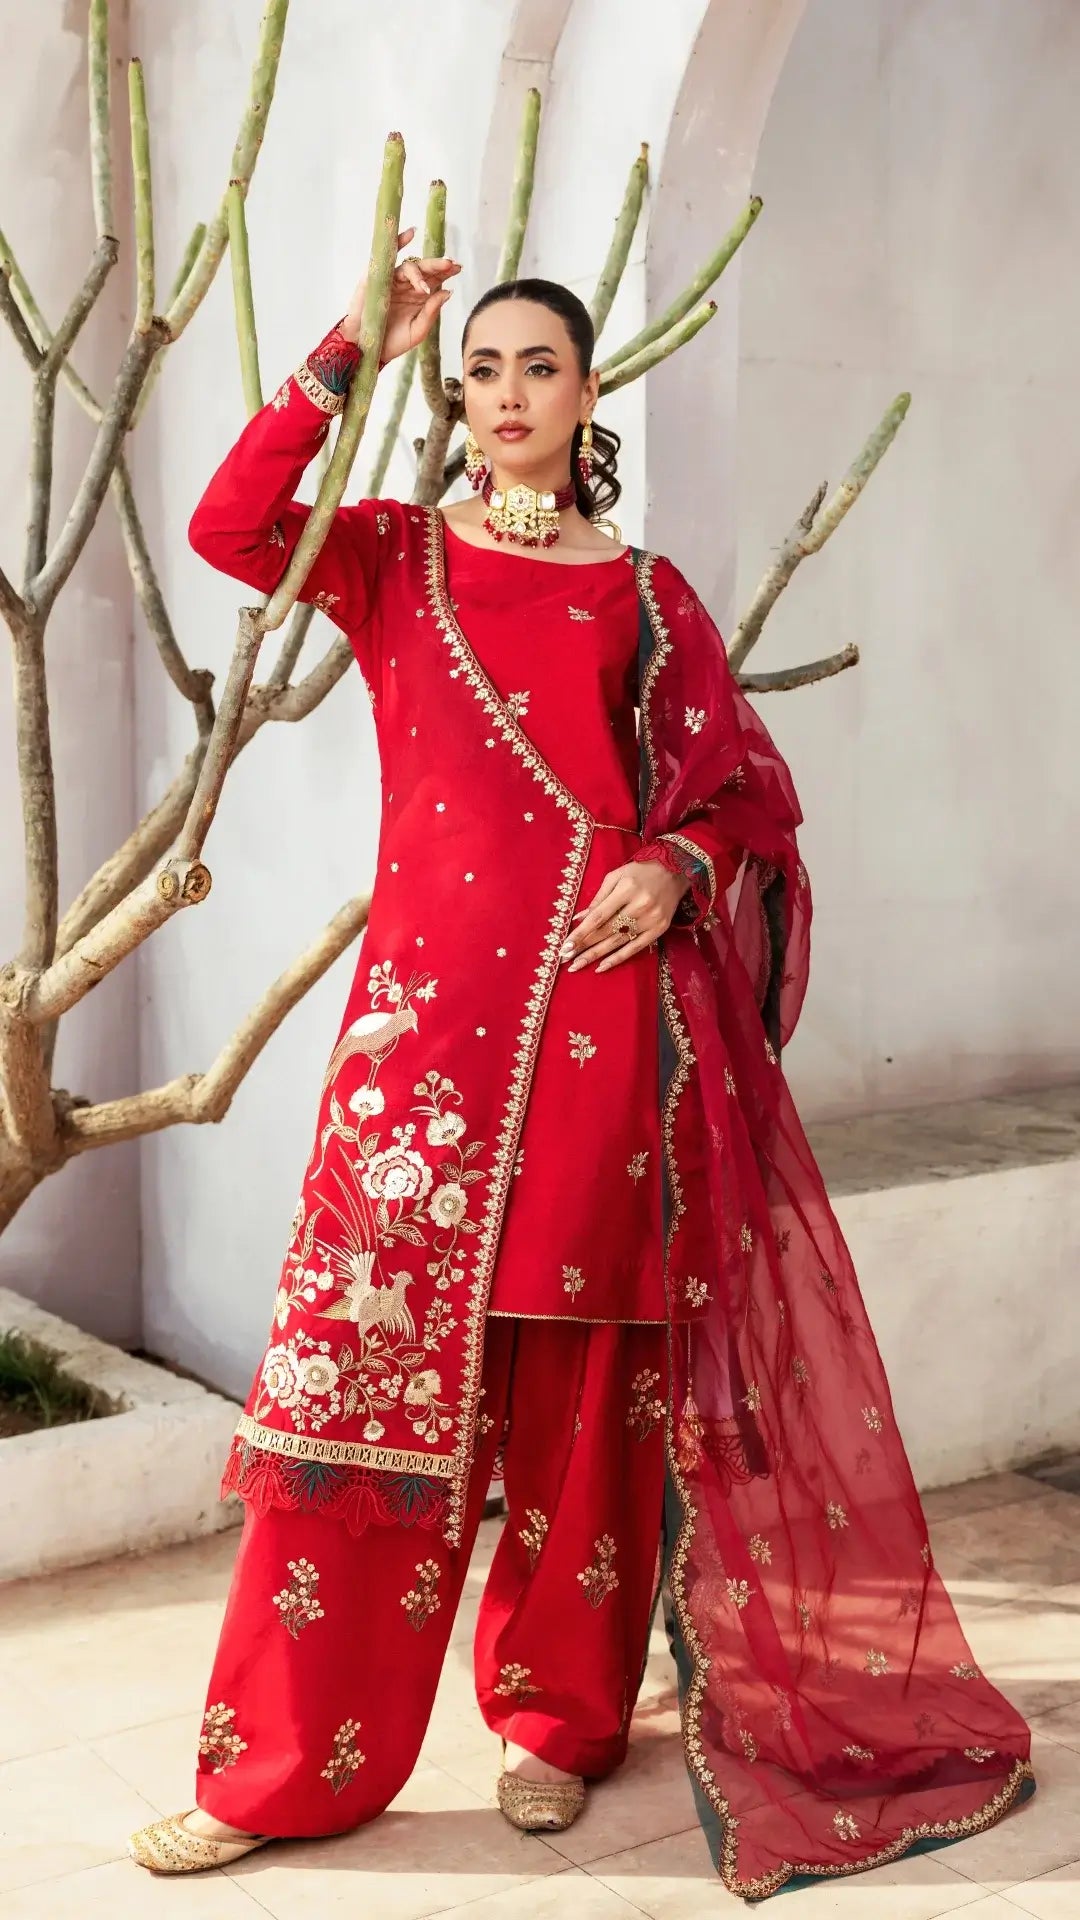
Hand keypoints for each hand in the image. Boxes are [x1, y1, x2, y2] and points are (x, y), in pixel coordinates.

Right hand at [341, 226, 460, 360]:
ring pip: (409, 267)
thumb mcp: (418, 331)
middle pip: (424, 270)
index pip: (434, 279)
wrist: (368, 349)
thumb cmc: (392, 341)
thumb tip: (447, 292)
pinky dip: (397, 243)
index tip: (459, 267)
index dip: (446, 272)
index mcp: (418, 297)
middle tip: (452, 264)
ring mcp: (391, 280)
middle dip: (438, 266)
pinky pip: (386, 257)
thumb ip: (431, 312)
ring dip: (421, 269)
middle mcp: (406, 285)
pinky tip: (411, 232)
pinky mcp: (376, 278)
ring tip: (427, 282)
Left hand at [558, 860, 688, 975]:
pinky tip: (601, 967)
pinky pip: (635, 948)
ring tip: (577, 965)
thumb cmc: (641, 872)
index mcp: (626, 889)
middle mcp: (640, 906)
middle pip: (606, 931)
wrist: (675, 872)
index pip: (598, 916)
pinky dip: (618, 959)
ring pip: (618, 942)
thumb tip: (579, 919)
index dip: (581, 933)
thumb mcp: (616, 876)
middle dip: (584, 946)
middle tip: (565, 959)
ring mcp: (651, 920)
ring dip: (596, 955)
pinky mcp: (659, 929)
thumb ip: (598, 898)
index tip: (565, 946)